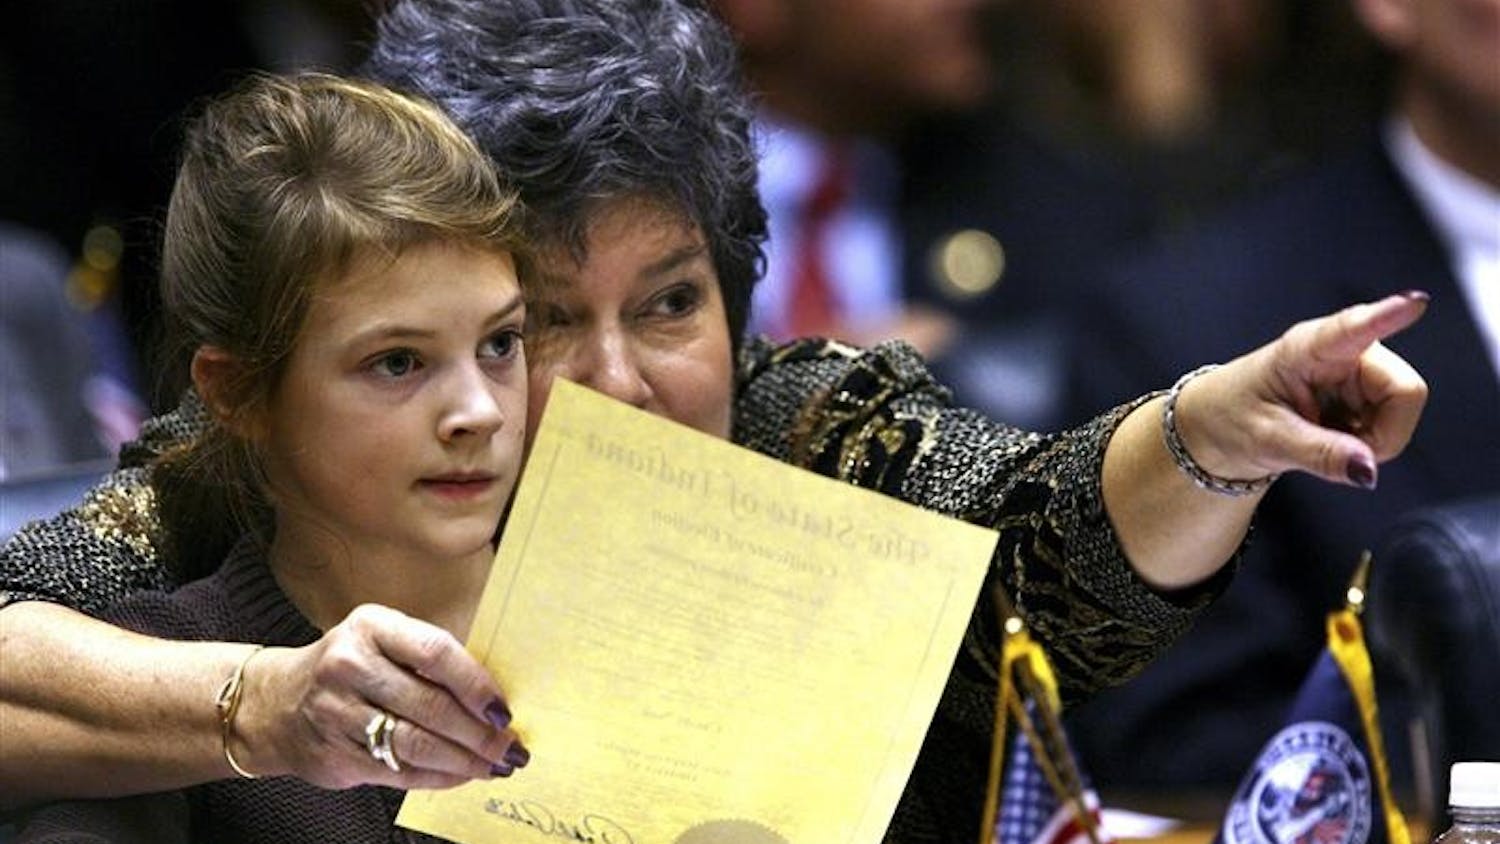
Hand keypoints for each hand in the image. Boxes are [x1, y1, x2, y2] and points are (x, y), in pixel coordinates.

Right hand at [236, 604, 526, 788]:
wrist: (277, 702)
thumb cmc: (351, 667)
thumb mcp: (383, 640)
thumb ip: (430, 659)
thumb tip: (493, 698)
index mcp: (372, 626)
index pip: (436, 652)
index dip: (476, 684)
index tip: (503, 709)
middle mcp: (349, 665)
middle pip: (430, 705)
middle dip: (479, 733)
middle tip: (510, 747)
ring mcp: (336, 712)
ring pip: (416, 744)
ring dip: (464, 761)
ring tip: (493, 766)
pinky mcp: (333, 753)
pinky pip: (398, 772)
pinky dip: (437, 777)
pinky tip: (460, 775)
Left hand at [1174, 291, 1428, 488]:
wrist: (1218, 425)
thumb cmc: (1231, 417)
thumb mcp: (1267, 440)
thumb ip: (1319, 453)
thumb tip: (1367, 469)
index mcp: (1307, 348)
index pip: (1352, 329)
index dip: (1386, 316)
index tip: (1414, 302)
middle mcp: (1344, 351)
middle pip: (1403, 390)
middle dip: (1382, 434)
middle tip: (1337, 451)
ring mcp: (1359, 370)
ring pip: (1402, 411)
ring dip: (1372, 441)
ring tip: (1324, 437)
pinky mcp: (1366, 391)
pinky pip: (1391, 424)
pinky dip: (1368, 443)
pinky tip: (1335, 437)